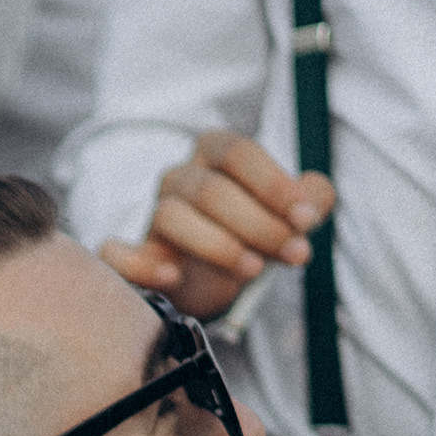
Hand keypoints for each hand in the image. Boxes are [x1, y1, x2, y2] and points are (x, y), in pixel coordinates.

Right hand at [100, 130, 332, 319]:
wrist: (211, 282)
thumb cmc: (249, 237)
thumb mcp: (286, 217)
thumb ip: (310, 201)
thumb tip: (317, 193)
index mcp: (213, 155)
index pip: (237, 153)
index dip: (274, 185)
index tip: (305, 218)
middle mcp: (179, 179)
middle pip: (210, 189)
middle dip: (259, 223)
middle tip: (295, 253)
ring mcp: (153, 217)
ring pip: (172, 216)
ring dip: (220, 245)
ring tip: (254, 270)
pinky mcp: (132, 258)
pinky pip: (118, 253)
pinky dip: (142, 264)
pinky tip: (173, 276)